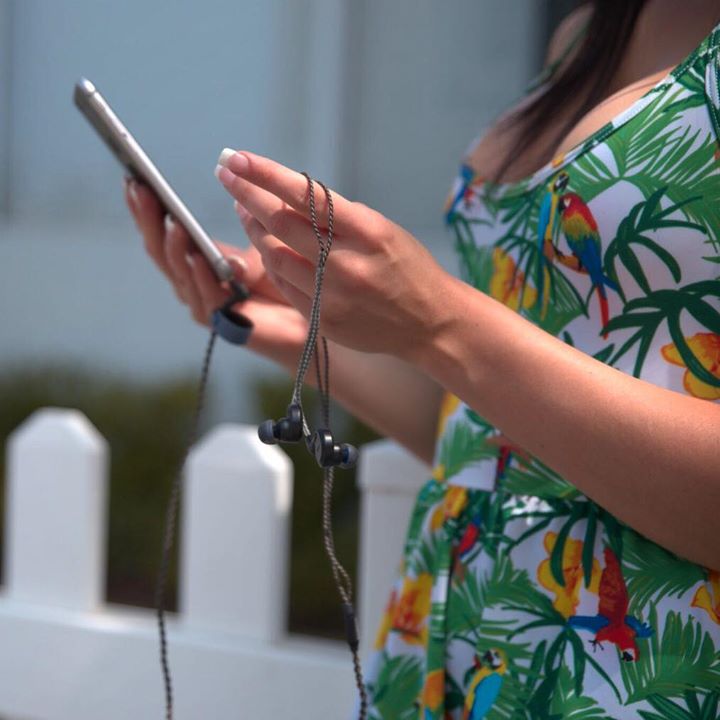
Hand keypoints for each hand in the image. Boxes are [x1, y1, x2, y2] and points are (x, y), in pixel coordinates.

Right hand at [123, 178, 309, 370]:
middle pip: (161, 251)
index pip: (164, 233)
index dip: (148, 209)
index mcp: (198, 259)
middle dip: (150, 221)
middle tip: (141, 192)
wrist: (311, 319)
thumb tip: (235, 194)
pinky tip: (199, 259)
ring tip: (174, 223)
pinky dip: (202, 277)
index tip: (134, 179)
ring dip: (175, 248)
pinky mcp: (223, 324)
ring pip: (180, 274)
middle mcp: (194, 282)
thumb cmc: (286, 281)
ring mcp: (205, 303)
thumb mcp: (263, 246)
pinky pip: (207, 298)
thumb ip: (248, 228)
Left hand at [214, 150, 455, 358]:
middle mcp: (348, 264)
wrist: (430, 322)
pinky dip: (271, 262)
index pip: (305, 195)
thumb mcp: (382, 229)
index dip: (264, 175)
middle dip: (247, 196)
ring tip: (245, 210)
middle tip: (227, 175)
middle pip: (281, 224)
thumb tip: (284, 195)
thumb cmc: (407, 267)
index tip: (235, 158)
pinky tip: (267, 247)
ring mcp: (333, 296)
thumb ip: (336, 217)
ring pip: (275, 256)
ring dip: (255, 230)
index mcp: (368, 232)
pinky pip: (285, 285)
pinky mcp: (323, 320)